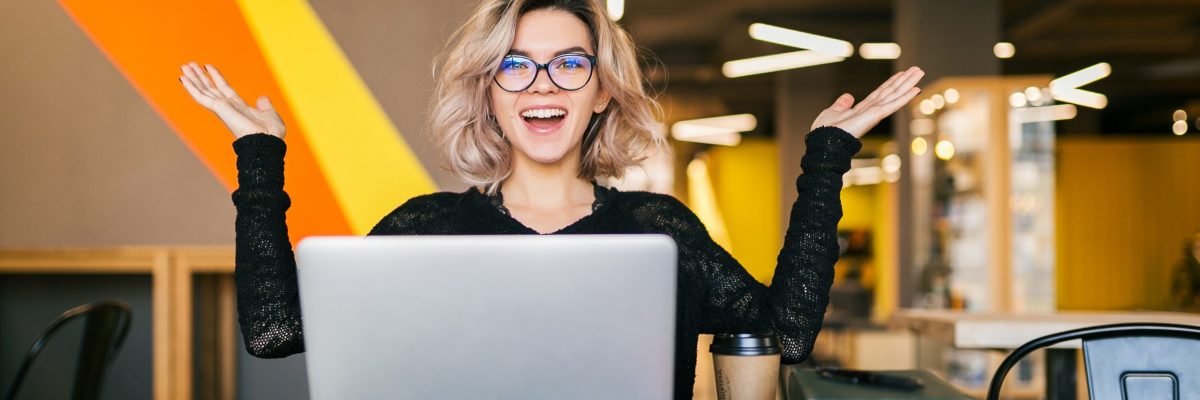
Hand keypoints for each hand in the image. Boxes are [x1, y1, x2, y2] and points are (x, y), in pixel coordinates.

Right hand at [178, 62, 284, 139]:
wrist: (267, 141)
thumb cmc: (271, 133)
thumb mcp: (270, 114)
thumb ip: (265, 105)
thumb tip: (263, 99)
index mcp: (239, 107)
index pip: (224, 88)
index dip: (216, 77)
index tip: (208, 66)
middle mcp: (228, 107)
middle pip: (210, 88)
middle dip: (200, 76)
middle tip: (189, 64)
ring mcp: (222, 108)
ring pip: (203, 90)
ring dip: (193, 78)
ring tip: (184, 66)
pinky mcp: (218, 109)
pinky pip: (201, 96)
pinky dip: (191, 87)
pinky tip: (182, 78)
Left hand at [810, 66, 924, 138]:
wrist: (824, 142)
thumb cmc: (825, 132)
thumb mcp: (832, 112)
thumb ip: (842, 104)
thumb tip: (848, 96)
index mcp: (862, 109)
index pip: (880, 93)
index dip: (891, 83)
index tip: (901, 74)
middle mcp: (871, 111)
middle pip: (891, 92)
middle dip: (904, 81)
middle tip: (918, 70)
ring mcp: (874, 113)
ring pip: (894, 95)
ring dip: (908, 84)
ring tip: (919, 72)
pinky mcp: (875, 116)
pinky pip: (892, 104)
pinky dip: (904, 97)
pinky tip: (916, 89)